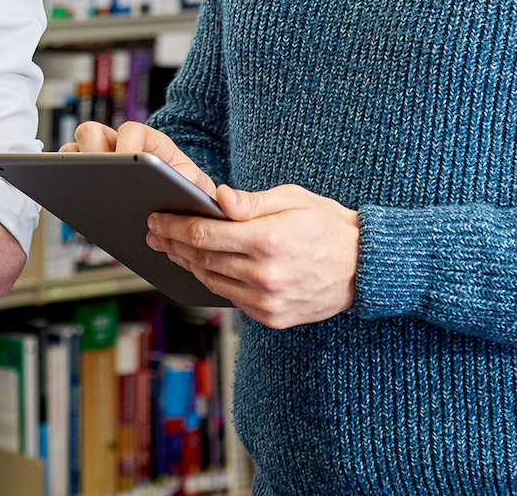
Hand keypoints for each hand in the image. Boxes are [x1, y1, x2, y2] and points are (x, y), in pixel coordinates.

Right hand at [64, 120, 214, 196]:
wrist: (182, 211)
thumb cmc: (188, 192)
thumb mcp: (195, 184)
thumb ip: (191, 180)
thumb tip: (181, 182)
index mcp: (147, 142)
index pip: (130, 130)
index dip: (125, 146)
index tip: (127, 163)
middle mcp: (119, 146)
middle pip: (90, 132)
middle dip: (91, 151)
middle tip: (100, 175)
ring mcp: (102, 163)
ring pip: (73, 152)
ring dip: (74, 167)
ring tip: (82, 190)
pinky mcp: (89, 183)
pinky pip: (68, 177)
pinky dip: (67, 186)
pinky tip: (77, 206)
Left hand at [148, 184, 359, 328]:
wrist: (362, 267)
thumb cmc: (327, 225)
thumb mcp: (292, 199)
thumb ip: (251, 202)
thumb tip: (218, 198)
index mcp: (269, 240)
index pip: (205, 234)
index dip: (175, 226)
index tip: (157, 218)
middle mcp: (266, 275)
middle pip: (202, 260)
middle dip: (173, 244)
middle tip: (154, 232)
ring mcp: (268, 301)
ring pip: (212, 281)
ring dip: (187, 264)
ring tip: (172, 248)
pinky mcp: (271, 317)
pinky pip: (230, 299)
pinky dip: (212, 282)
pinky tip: (201, 268)